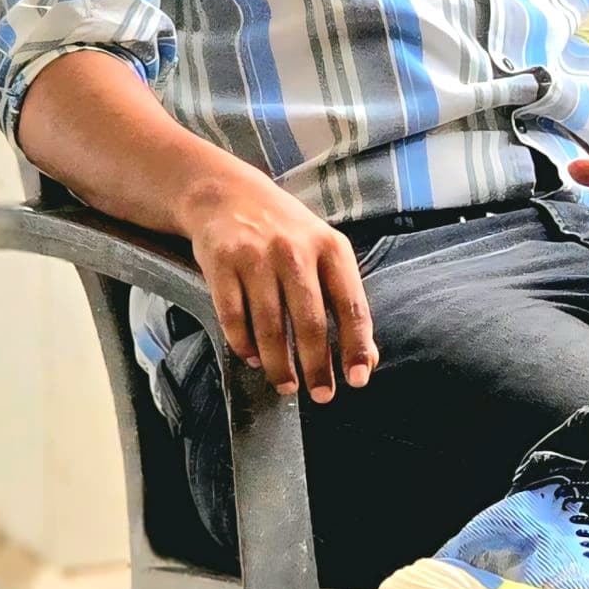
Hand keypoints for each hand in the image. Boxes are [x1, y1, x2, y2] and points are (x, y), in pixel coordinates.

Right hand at [186, 165, 378, 401]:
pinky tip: (252, 357)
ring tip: (286, 384)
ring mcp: (256, 256)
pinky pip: (233, 317)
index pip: (351, 305)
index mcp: (330, 248)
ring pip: (270, 326)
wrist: (226, 194)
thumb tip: (367, 357)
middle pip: (310, 322)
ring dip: (278, 364)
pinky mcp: (221, 262)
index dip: (356, 346)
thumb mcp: (323, 253)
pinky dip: (243, 344)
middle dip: (317, 366)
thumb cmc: (284, 231)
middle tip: (321, 395)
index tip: (358, 378)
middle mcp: (295, 250)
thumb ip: (345, 300)